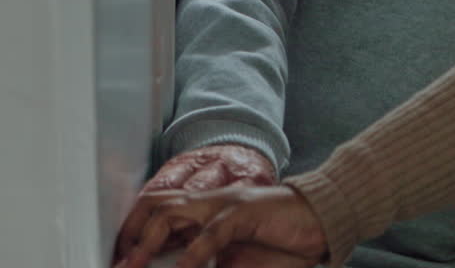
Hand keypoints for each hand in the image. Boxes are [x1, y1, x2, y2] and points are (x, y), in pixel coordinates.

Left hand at [114, 144, 277, 260]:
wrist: (324, 220)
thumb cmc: (284, 241)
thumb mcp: (236, 259)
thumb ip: (208, 263)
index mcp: (207, 215)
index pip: (158, 214)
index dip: (133, 235)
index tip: (120, 261)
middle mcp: (210, 204)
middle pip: (155, 205)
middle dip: (130, 234)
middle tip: (119, 263)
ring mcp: (226, 205)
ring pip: (172, 211)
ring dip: (147, 241)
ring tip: (134, 264)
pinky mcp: (245, 212)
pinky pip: (210, 232)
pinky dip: (192, 254)